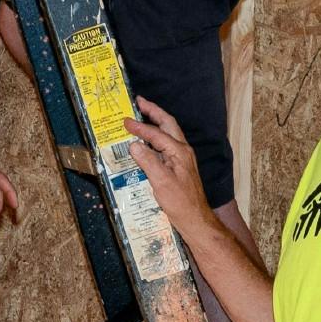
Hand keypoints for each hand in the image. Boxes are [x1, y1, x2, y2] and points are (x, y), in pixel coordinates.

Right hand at [124, 98, 212, 237]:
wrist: (195, 219)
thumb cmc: (181, 203)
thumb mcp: (161, 182)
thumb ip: (148, 161)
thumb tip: (134, 145)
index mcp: (179, 151)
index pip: (156, 134)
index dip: (139, 127)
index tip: (124, 121)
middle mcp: (182, 151)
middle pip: (168, 124)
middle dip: (153, 111)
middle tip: (139, 102)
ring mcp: (182, 158)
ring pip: (169, 133)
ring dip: (156, 122)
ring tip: (143, 115)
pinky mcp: (179, 166)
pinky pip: (166, 145)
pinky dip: (156, 138)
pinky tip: (147, 142)